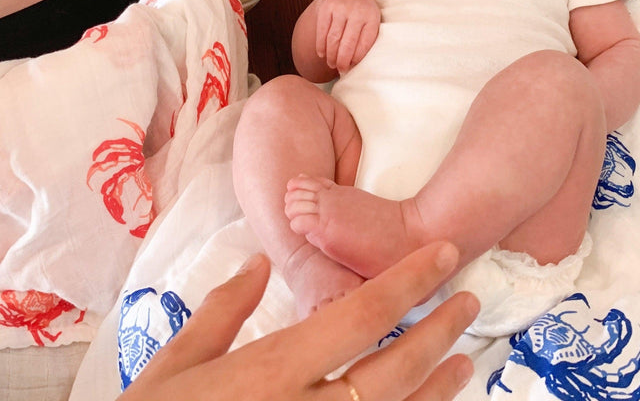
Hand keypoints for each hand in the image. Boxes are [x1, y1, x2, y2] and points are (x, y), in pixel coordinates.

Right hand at [119, 242, 477, 400]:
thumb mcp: (171, 367)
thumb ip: (221, 311)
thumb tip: (261, 262)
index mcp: (270, 372)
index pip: (358, 316)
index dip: (408, 281)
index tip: (442, 253)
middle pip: (392, 370)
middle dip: (438, 332)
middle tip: (468, 301)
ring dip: (436, 388)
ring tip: (464, 360)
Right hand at [316, 0, 380, 73]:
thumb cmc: (360, 12)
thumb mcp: (369, 21)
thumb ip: (366, 39)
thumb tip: (354, 65)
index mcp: (371, 16)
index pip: (364, 44)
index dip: (357, 58)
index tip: (352, 67)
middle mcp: (357, 10)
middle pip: (348, 43)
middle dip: (343, 61)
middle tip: (340, 70)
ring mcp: (340, 7)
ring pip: (333, 39)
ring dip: (331, 55)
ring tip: (331, 64)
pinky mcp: (326, 6)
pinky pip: (321, 31)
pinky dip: (321, 46)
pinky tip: (322, 54)